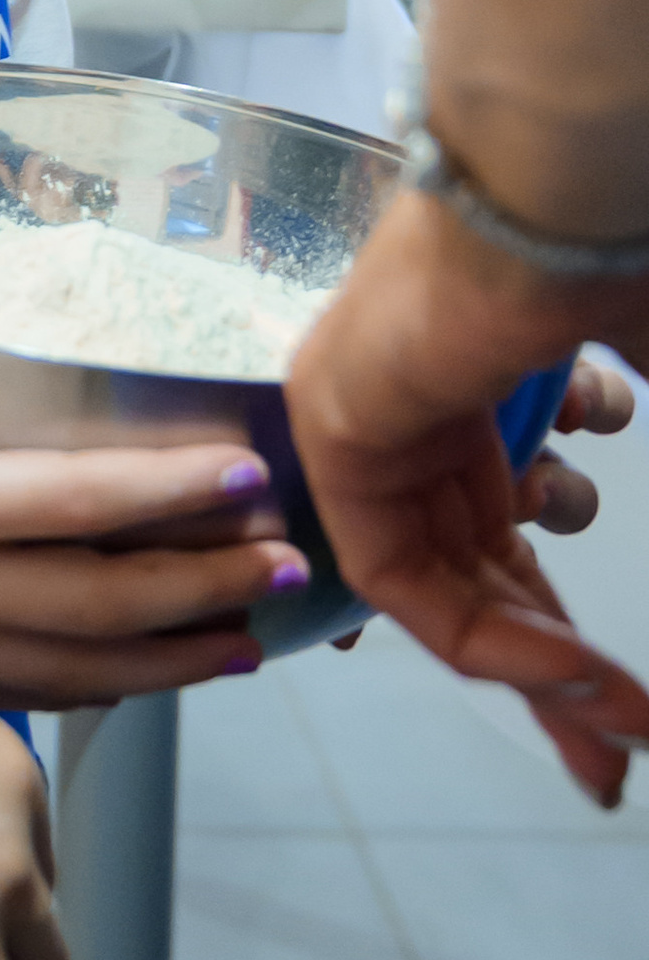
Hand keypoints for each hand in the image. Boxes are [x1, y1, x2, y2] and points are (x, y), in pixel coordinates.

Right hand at [0, 249, 301, 704]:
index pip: (68, 506)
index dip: (170, 490)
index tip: (254, 471)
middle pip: (98, 603)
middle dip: (207, 583)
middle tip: (296, 562)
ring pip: (77, 667)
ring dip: (176, 652)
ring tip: (258, 632)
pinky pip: (31, 690)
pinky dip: (109, 685)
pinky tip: (156, 670)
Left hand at [286, 190, 648, 806]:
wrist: (538, 200)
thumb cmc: (590, 252)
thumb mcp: (621, 363)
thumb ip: (603, 424)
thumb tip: (626, 423)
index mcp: (470, 400)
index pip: (500, 548)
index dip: (560, 637)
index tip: (624, 710)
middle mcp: (410, 422)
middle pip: (474, 584)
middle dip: (556, 680)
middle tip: (617, 760)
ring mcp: (367, 432)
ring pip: (444, 593)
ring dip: (543, 669)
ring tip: (621, 718)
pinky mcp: (339, 446)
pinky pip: (401, 582)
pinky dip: (490, 640)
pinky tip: (575, 673)